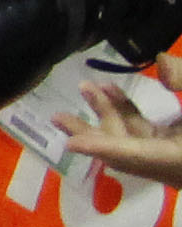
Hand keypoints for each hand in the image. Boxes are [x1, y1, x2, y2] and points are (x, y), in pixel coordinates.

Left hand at [60, 79, 181, 187]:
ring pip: (130, 138)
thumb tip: (161, 62)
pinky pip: (142, 132)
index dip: (103, 148)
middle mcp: (171, 165)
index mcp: (179, 160)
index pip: (138, 155)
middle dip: (90, 133)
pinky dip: (126, 113)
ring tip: (85, 87)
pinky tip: (110, 91)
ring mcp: (171, 157)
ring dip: (107, 112)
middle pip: (122, 152)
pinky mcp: (174, 146)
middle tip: (56, 117)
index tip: (72, 144)